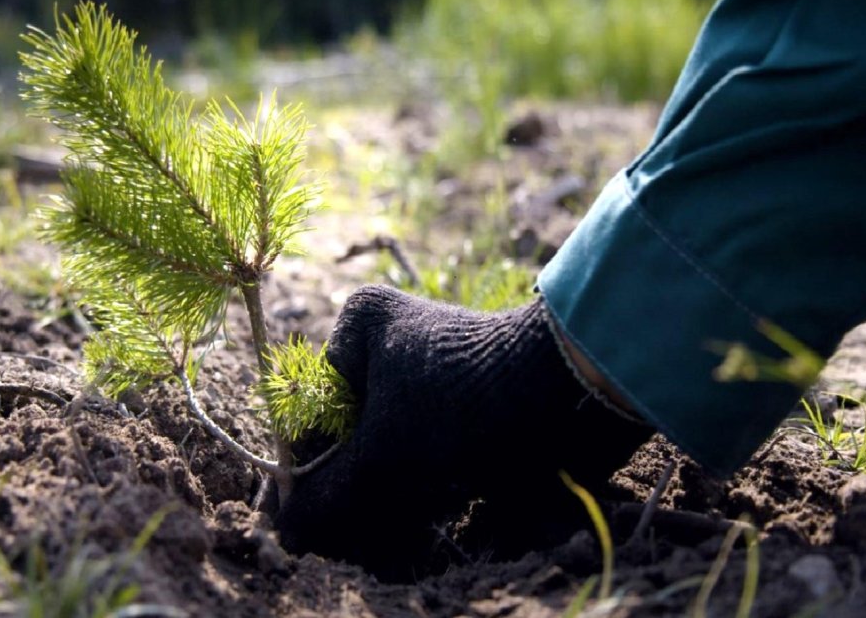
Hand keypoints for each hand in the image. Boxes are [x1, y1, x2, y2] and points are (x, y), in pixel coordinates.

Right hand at [274, 285, 650, 578]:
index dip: (301, 471)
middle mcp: (393, 345)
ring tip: (379, 536)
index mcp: (361, 329)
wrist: (581, 391)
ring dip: (382, 500)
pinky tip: (421, 521)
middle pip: (348, 435)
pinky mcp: (470, 412)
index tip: (294, 520)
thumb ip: (328, 496)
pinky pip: (427, 460)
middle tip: (336, 536)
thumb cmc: (468, 403)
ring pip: (388, 454)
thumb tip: (285, 536)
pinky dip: (420, 495)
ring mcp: (435, 379)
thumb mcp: (386, 453)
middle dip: (344, 490)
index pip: (309, 410)